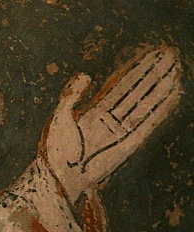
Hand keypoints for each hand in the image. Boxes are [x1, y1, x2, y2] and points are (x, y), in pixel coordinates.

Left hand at [43, 45, 181, 203]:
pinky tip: (172, 95)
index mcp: (94, 111)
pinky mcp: (128, 144)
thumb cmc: (55, 151)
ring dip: (160, 86)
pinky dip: (161, 109)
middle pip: (137, 91)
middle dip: (152, 73)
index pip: (120, 86)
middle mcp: (111, 118)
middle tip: (169, 54)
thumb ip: (71, 95)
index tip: (149, 56)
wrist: (61, 177)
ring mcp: (121, 130)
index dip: (135, 71)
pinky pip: (148, 122)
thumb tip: (86, 74)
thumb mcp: (59, 117)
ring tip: (174, 69)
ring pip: (145, 103)